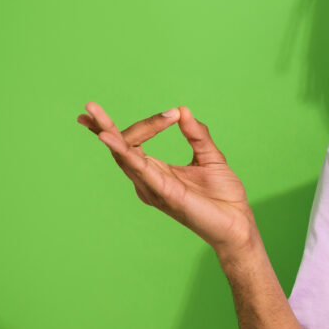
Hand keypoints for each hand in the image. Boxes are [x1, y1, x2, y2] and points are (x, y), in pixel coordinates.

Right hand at [77, 103, 257, 254]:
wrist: (239, 223)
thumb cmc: (223, 196)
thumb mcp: (211, 158)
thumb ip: (197, 135)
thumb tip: (183, 109)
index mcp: (158, 171)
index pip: (136, 143)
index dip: (142, 124)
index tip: (173, 113)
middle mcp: (149, 180)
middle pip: (122, 148)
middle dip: (104, 126)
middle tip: (89, 106)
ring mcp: (153, 188)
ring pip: (125, 156)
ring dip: (109, 134)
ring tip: (93, 114)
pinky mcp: (164, 193)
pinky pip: (140, 169)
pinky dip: (124, 152)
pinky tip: (110, 138)